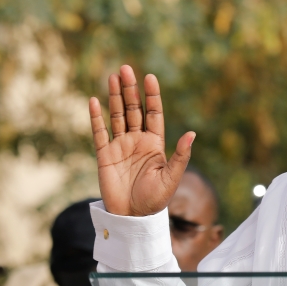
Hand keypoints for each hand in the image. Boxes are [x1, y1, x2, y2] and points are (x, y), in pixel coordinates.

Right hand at [89, 65, 194, 216]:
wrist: (133, 217)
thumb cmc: (156, 199)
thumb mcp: (171, 177)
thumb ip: (180, 155)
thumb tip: (192, 134)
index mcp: (155, 143)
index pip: (153, 113)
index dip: (151, 96)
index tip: (150, 77)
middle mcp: (137, 141)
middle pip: (133, 109)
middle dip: (130, 89)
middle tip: (126, 68)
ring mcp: (120, 146)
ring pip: (117, 116)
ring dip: (114, 97)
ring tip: (113, 76)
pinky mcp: (104, 155)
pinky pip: (99, 132)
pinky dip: (96, 117)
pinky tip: (94, 100)